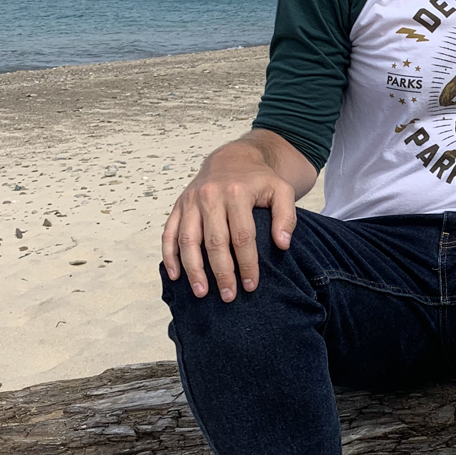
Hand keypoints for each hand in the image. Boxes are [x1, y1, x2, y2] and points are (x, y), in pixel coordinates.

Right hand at [161, 143, 297, 301]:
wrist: (233, 158)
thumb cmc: (259, 180)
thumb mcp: (281, 190)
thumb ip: (286, 216)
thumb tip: (282, 244)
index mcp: (237, 193)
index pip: (242, 236)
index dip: (247, 263)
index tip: (251, 285)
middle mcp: (210, 196)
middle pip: (214, 241)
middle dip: (221, 272)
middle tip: (228, 296)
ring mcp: (191, 201)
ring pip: (187, 240)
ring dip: (193, 269)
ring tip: (201, 293)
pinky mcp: (178, 206)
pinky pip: (169, 233)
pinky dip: (169, 255)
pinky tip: (175, 276)